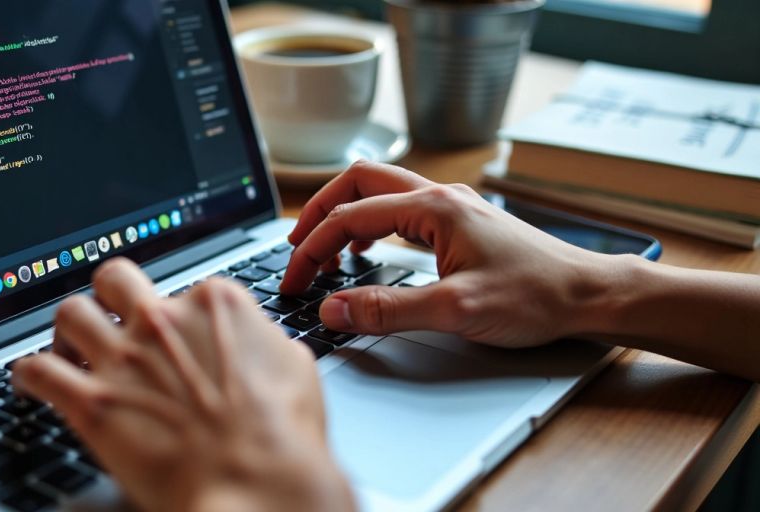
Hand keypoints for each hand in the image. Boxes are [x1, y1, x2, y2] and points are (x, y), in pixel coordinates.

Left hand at [13, 258, 353, 511]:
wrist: (258, 486)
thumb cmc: (282, 438)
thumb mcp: (297, 372)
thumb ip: (270, 344)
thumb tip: (266, 343)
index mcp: (215, 305)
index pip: (182, 287)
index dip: (176, 314)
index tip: (173, 336)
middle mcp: (163, 320)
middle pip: (115, 279)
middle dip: (109, 297)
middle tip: (111, 319)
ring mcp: (123, 358)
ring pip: (70, 312)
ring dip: (68, 331)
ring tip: (70, 349)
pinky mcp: (90, 402)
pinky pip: (36, 369)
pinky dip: (27, 373)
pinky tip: (31, 382)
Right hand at [281, 160, 614, 347]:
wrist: (587, 295)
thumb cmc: (536, 296)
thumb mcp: (455, 311)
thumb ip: (386, 310)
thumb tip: (333, 310)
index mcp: (434, 209)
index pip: (350, 216)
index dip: (312, 248)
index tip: (294, 281)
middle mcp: (440, 198)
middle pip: (358, 183)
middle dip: (319, 213)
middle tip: (295, 249)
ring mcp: (450, 208)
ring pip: (379, 193)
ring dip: (343, 215)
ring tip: (322, 250)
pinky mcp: (458, 224)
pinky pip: (399, 210)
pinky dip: (370, 225)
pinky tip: (366, 251)